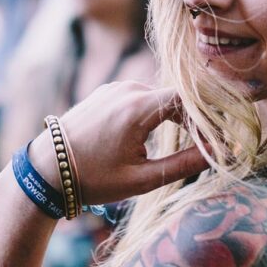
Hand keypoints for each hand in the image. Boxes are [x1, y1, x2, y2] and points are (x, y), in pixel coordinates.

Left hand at [29, 83, 208, 205]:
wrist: (47, 170)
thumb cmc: (93, 178)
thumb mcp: (142, 179)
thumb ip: (182, 165)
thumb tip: (215, 155)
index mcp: (137, 107)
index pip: (188, 100)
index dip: (208, 120)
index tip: (219, 142)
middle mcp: (127, 89)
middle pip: (176, 97)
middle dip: (195, 120)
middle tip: (210, 145)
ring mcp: (115, 88)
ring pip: (159, 96)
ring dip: (175, 116)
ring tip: (187, 142)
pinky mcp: (106, 92)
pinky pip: (141, 97)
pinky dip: (156, 112)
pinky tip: (158, 135)